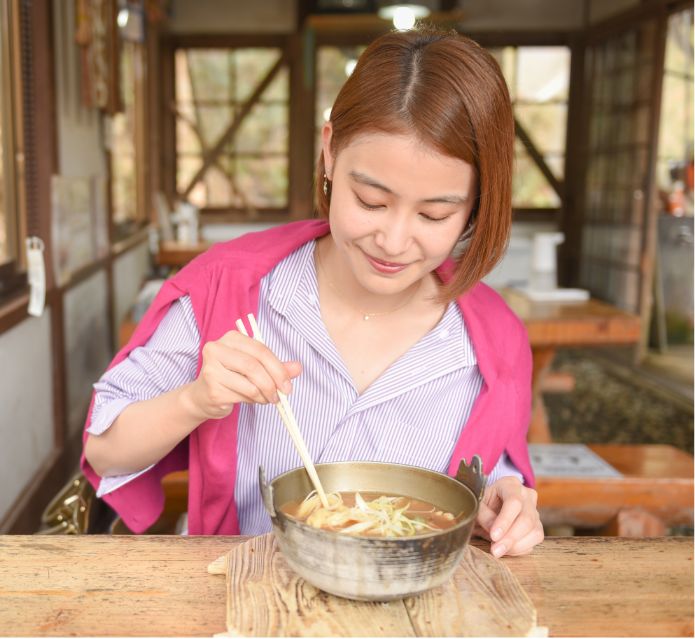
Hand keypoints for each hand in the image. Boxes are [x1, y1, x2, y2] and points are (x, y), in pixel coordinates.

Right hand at [183, 329, 301, 420]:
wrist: (203, 396)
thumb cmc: (231, 377)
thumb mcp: (255, 368)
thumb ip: (275, 366)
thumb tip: (297, 368)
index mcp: (231, 338)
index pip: (260, 349)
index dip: (278, 368)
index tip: (288, 384)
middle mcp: (217, 349)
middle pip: (254, 365)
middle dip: (273, 383)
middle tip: (282, 396)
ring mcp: (212, 369)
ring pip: (250, 383)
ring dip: (265, 395)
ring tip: (267, 399)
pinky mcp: (212, 388)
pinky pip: (242, 396)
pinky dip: (254, 401)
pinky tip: (253, 400)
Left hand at [473, 476, 543, 557]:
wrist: (490, 505)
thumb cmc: (483, 502)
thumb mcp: (478, 504)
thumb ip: (485, 516)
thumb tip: (495, 534)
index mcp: (510, 484)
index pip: (513, 502)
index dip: (505, 521)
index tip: (494, 536)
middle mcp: (527, 495)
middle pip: (526, 519)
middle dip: (510, 538)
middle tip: (495, 551)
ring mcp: (535, 511)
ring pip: (535, 531)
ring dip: (516, 546)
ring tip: (498, 550)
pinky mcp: (538, 526)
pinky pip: (535, 540)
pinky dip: (520, 548)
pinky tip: (506, 549)